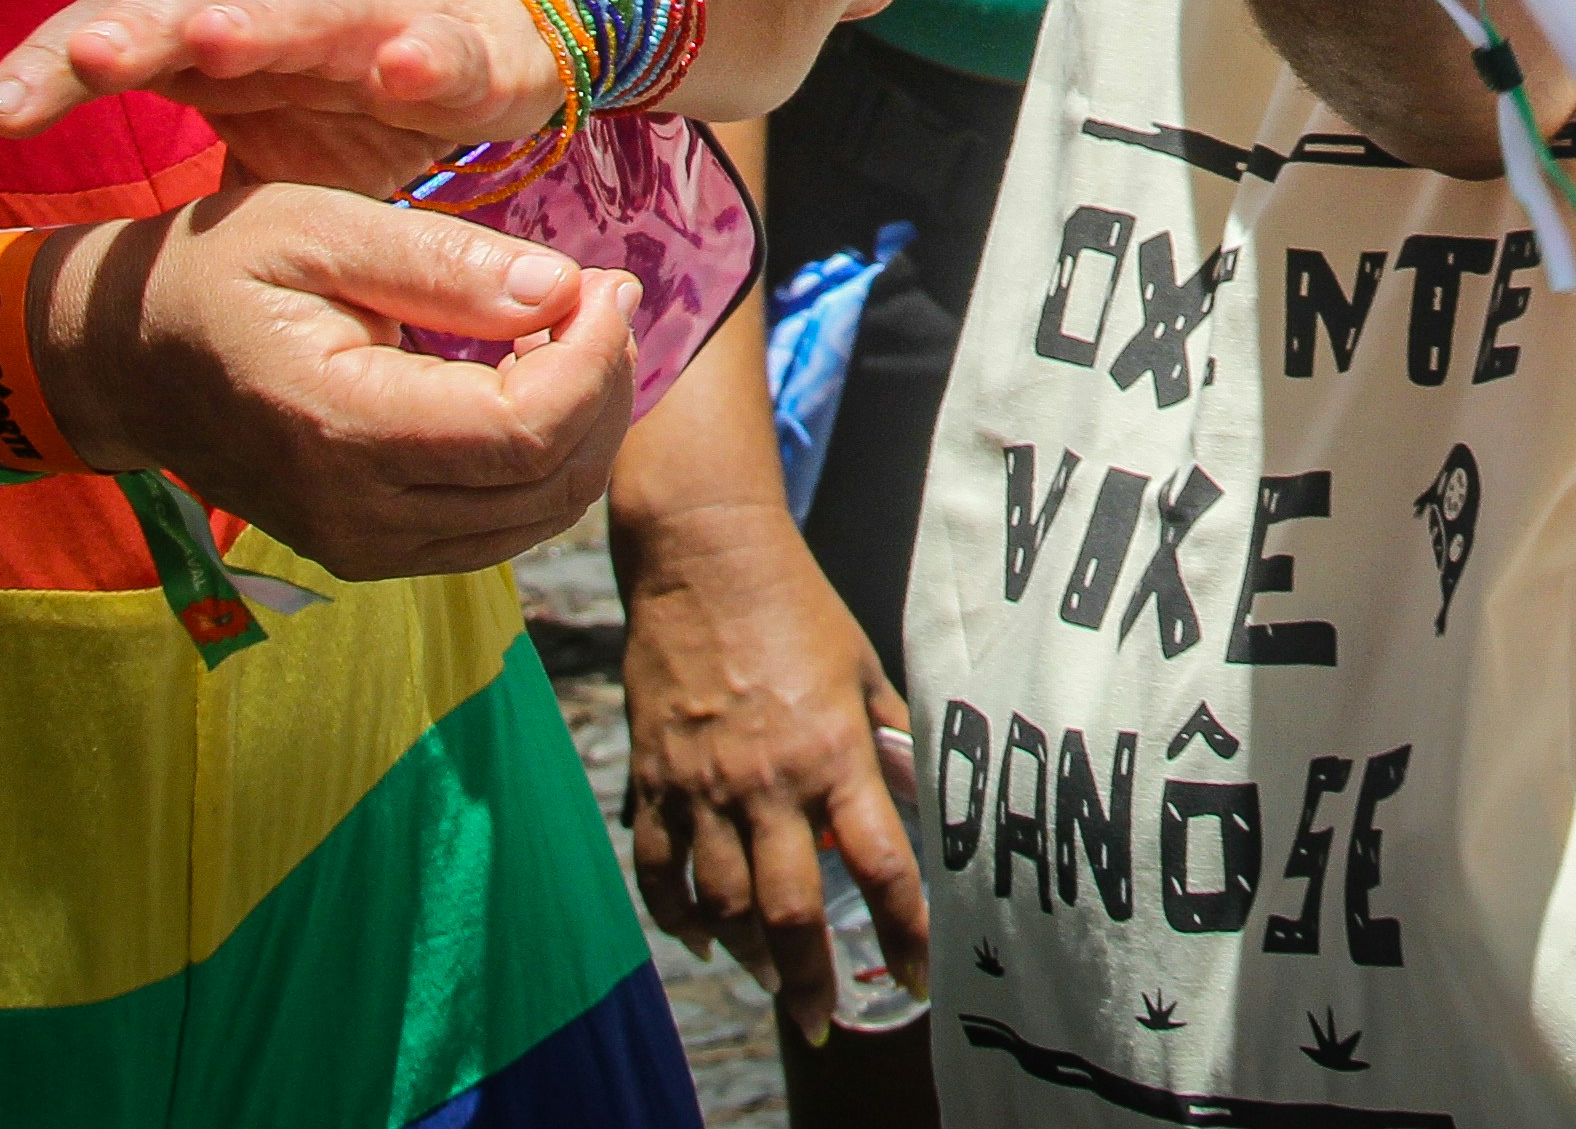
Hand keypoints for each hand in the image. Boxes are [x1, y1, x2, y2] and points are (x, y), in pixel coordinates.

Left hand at [0, 0, 569, 196]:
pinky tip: (400, 65)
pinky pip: (446, 46)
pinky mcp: (470, 43)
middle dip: (145, 27)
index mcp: (221, 34)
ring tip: (214, 43)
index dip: (56, 64)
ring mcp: (379, 16)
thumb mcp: (258, 146)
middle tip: (90, 59)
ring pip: (311, 6)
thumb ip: (183, 189)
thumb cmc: (354, 95)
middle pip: (200, 3)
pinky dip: (427, 53)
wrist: (500, 31)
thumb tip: (71, 299)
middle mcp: (287, 8)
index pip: (125, 30)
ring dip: (266, 20)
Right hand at [53, 184, 641, 577]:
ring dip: (586, 425)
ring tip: (573, 330)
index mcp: (339, 425)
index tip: (603, 280)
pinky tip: (532, 381)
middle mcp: (354, 512)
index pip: (525, 430)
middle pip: (549, 480)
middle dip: (606, 383)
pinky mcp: (372, 552)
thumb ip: (443, 264)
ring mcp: (361, 546)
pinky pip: (498, 526)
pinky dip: (543, 460)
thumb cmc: (217, 272)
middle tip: (602, 294)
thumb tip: (562, 289)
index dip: (596, 358)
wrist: (126, 358)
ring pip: (537, 515)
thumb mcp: (319, 227)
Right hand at [619, 500, 929, 1040]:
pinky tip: (701, 937)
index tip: (920, 974)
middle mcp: (766, 781)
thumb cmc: (797, 606)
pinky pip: (657, 870)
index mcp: (832, 752)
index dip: (906, 929)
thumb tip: (924, 796)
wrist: (703, 556)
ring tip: (773, 980)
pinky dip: (678, 916)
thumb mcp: (864, 668)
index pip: (881, 864)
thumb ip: (892, 737)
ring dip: (747, 957)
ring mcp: (701, 785)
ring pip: (719, 905)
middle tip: (822, 1019)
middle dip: (809, 979)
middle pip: (789, 911)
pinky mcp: (651, 778)